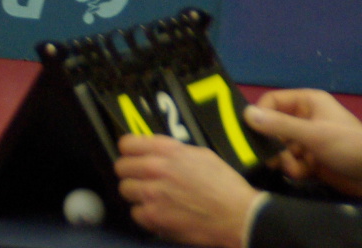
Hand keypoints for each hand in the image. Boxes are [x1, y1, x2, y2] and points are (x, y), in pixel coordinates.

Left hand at [116, 135, 258, 247]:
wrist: (241, 216)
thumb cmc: (225, 186)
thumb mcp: (201, 155)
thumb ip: (174, 151)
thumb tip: (156, 151)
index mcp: (167, 151)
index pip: (127, 144)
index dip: (129, 152)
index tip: (133, 158)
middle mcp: (155, 169)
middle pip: (121, 168)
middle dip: (131, 174)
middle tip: (143, 181)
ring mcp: (152, 193)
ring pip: (125, 190)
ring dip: (137, 195)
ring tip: (152, 199)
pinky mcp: (154, 216)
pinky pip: (135, 213)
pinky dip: (145, 215)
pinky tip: (159, 214)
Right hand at [250, 89, 361, 201]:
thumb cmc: (348, 146)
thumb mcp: (313, 134)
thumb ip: (279, 125)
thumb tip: (245, 114)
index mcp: (306, 102)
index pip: (271, 102)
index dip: (260, 116)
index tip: (251, 132)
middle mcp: (304, 118)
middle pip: (272, 126)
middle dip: (271, 143)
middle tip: (267, 156)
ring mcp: (307, 140)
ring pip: (279, 147)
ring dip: (283, 159)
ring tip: (294, 167)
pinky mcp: (310, 159)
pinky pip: (290, 161)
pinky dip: (294, 168)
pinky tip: (305, 174)